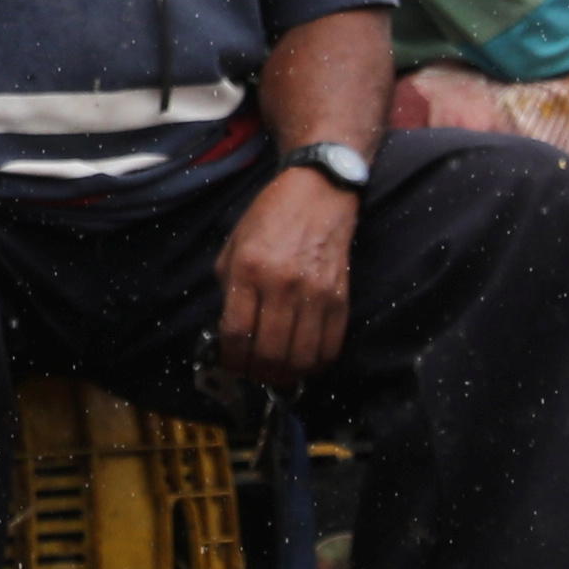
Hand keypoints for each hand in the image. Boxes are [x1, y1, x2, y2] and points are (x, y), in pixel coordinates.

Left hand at [212, 157, 355, 382]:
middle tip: (253, 375)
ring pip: (301, 357)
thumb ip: (228, 288)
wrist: (318, 192)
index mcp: (249, 269)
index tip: (230, 365)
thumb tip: (229, 333)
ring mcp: (315, 293)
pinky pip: (330, 346)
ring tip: (277, 374)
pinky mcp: (340, 297)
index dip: (231, 359)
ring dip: (286, 376)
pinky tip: (304, 363)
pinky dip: (316, 364)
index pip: (236, 332)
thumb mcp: (234, 245)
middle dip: (257, 374)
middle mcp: (282, 284)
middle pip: (268, 352)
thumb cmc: (271, 217)